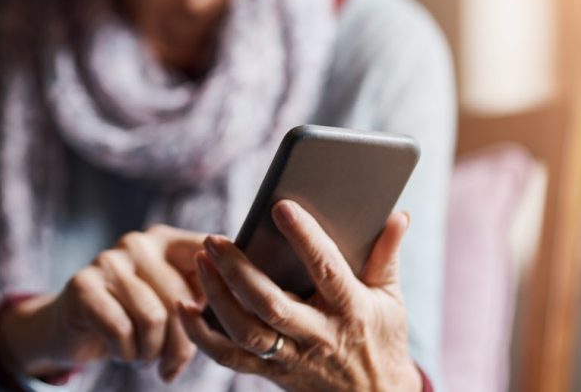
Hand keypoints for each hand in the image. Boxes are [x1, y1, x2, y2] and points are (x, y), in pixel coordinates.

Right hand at [0, 225, 205, 381]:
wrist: (73, 330)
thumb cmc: (133, 319)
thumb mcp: (170, 303)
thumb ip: (202, 296)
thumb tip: (243, 313)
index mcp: (167, 241)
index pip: (208, 254)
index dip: (222, 287)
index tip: (220, 320)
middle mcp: (138, 243)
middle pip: (181, 299)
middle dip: (180, 346)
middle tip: (170, 367)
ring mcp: (108, 260)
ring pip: (152, 318)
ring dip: (151, 352)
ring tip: (142, 357)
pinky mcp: (83, 284)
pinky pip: (120, 329)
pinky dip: (125, 353)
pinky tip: (120, 353)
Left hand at [177, 200, 421, 390]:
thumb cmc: (382, 337)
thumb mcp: (391, 298)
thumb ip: (386, 254)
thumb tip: (397, 214)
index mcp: (351, 310)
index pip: (326, 270)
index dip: (304, 238)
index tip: (280, 207)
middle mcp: (318, 337)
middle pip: (271, 305)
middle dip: (239, 271)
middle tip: (215, 239)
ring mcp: (291, 358)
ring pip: (246, 332)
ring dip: (217, 297)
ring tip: (200, 261)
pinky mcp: (270, 373)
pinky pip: (228, 358)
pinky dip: (201, 334)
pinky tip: (183, 306)